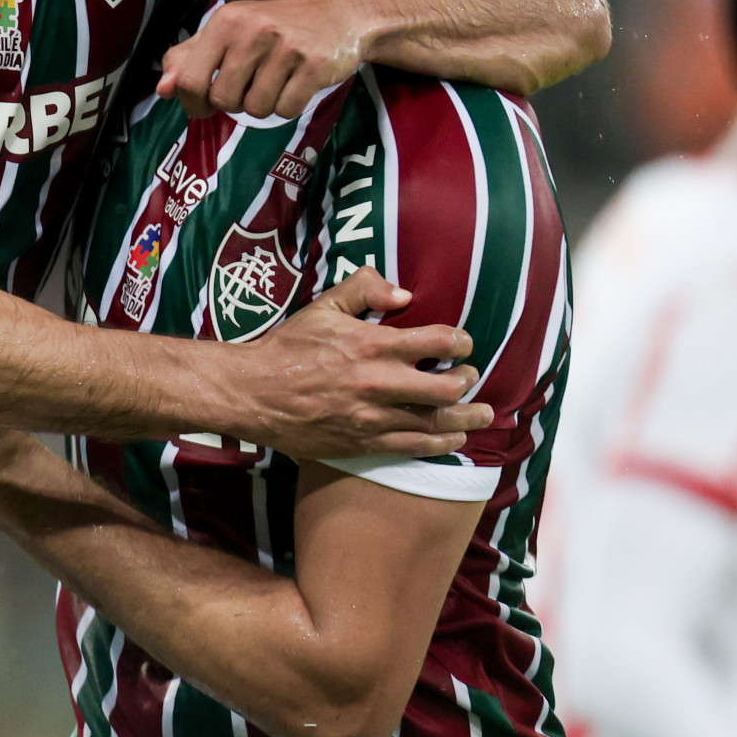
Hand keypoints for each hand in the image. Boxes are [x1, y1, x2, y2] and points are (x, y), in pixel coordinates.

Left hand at [158, 0, 372, 118]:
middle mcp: (253, 30)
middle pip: (224, 100)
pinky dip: (288, 106)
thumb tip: (162, 89)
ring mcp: (286, 47)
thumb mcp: (227, 33)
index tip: (205, 105)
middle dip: (235, 102)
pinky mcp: (314, 65)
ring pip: (256, 110)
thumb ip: (189, 58)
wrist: (337, 13)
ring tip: (275, 81)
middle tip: (251, 84)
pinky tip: (296, 84)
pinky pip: (286, 110)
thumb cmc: (273, 27)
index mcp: (224, 21)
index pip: (190, 80)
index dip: (194, 103)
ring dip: (263, 105)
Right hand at [243, 266, 493, 460]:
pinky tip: (453, 438)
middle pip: (446, 387)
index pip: (437, 341)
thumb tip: (404, 294)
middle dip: (466, 380)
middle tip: (469, 376)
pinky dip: (440, 443)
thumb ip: (363, 289)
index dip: (460, 341)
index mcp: (373, 345)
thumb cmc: (288, 347)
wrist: (254, 392)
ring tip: (482, 414)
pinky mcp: (364, 443)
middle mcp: (379, 383)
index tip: (463, 343)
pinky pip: (414, 447)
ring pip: (436, 422)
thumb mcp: (323, 307)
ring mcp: (373, 417)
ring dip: (466, 418)